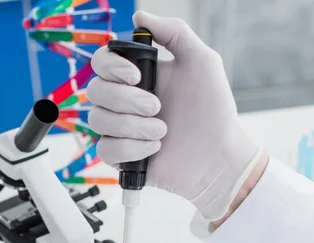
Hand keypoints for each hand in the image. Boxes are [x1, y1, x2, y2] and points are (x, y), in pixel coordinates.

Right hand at [87, 11, 262, 220]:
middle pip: (94, 90)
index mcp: (138, 76)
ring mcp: (120, 129)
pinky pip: (104, 149)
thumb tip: (139, 16)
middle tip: (157, 107)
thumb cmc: (214, 110)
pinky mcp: (120, 156)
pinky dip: (130, 148)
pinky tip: (154, 148)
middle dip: (126, 100)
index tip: (136, 76)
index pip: (101, 63)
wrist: (218, 156)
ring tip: (162, 131)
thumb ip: (174, 32)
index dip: (111, 67)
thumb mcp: (202, 61)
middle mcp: (124, 101)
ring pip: (97, 120)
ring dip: (131, 126)